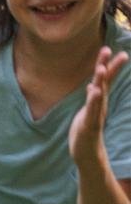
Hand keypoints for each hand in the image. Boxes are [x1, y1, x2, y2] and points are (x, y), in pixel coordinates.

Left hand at [69, 47, 129, 166]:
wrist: (87, 154)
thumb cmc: (86, 131)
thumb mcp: (87, 111)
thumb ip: (91, 98)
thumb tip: (93, 85)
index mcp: (97, 101)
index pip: (103, 80)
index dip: (106, 65)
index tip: (109, 49)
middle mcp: (99, 106)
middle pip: (104, 84)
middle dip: (109, 67)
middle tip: (117, 52)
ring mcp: (95, 115)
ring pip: (99, 95)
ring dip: (101, 81)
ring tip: (102, 67)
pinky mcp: (89, 125)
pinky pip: (92, 111)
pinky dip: (94, 100)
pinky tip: (94, 90)